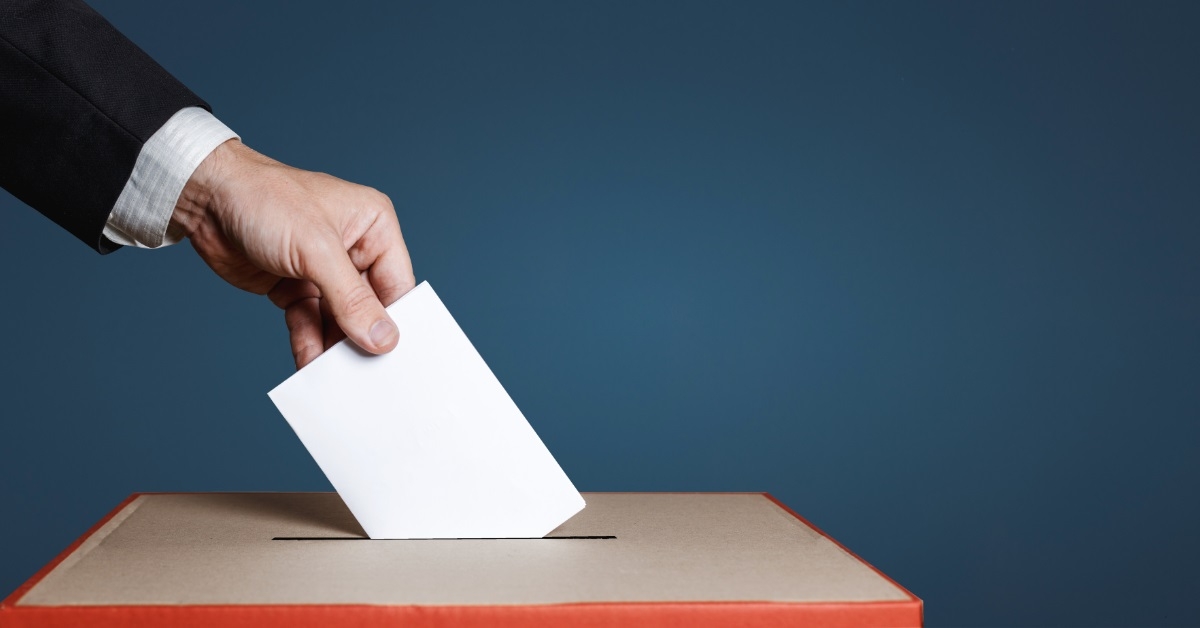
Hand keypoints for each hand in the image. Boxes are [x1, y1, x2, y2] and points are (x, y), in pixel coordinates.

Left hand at [171, 139, 414, 368]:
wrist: (205, 199)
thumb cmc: (264, 199)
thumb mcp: (316, 249)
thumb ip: (352, 298)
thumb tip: (383, 338)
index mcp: (374, 226)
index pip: (397, 284)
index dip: (396, 321)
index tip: (393, 358)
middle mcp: (354, 248)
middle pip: (370, 307)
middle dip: (362, 338)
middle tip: (363, 375)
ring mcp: (324, 270)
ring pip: (339, 320)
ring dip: (334, 346)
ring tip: (334, 377)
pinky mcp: (296, 287)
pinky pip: (310, 322)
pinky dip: (309, 343)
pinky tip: (307, 364)